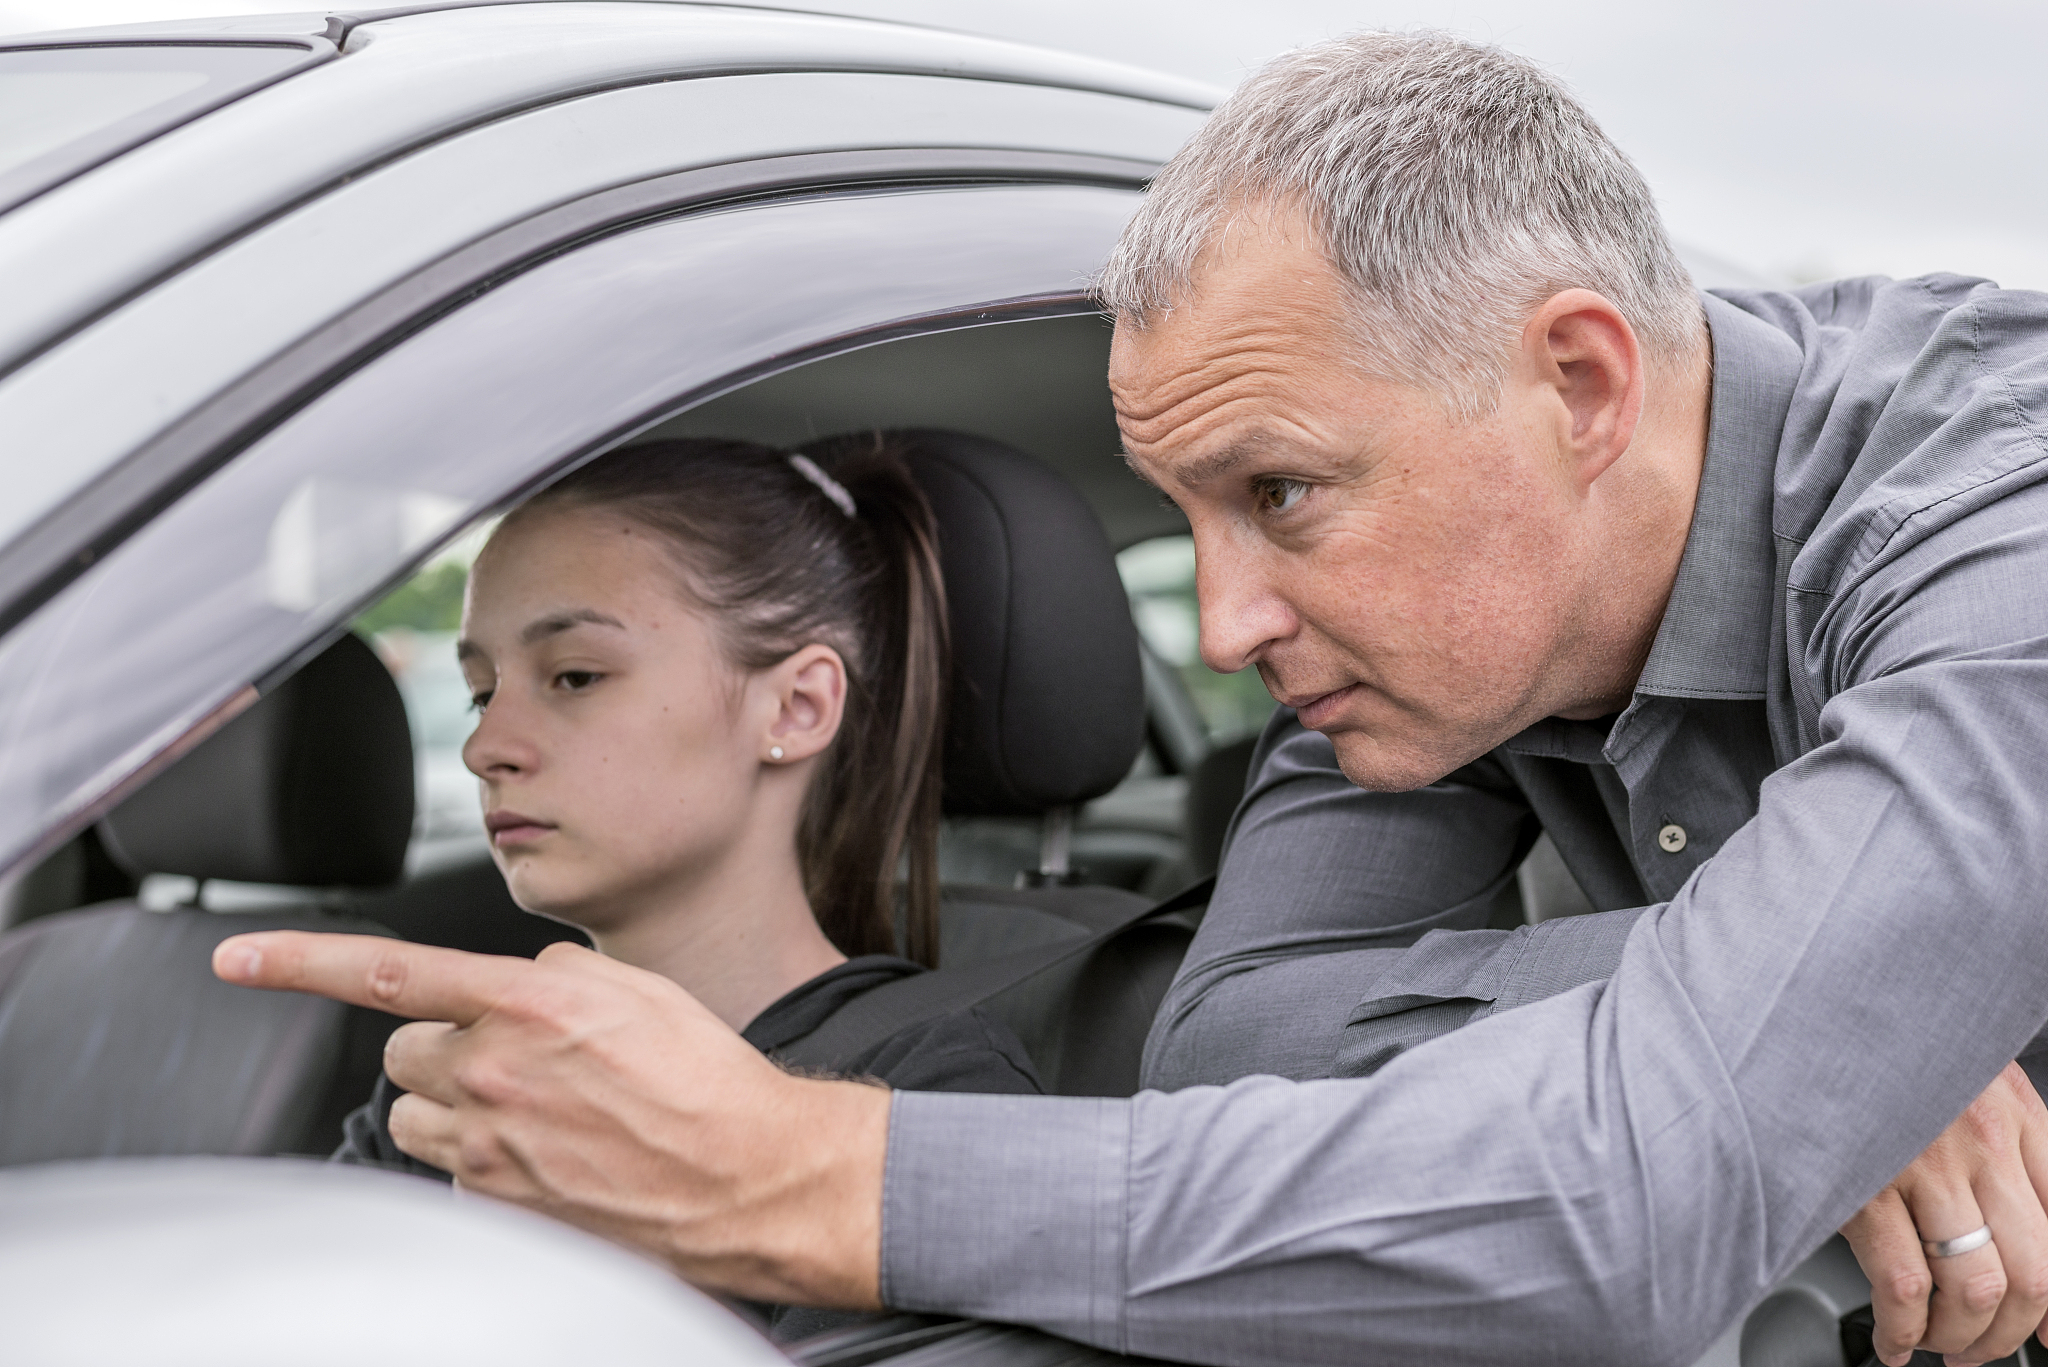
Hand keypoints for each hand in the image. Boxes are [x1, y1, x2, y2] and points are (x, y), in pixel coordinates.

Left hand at [213, 931, 888, 1307]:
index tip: (237, 959)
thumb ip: (553, 974)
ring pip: (416, 1112)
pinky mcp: (496, 1203)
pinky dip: (487, 1157)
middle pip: (403, 1049)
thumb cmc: (705, 1079)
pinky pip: (453, 1169)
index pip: (386, 972)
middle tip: (512, 1055)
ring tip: (534, 1108)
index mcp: (526, 1004)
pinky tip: (553, 1153)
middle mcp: (494, 1073)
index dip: (299, 962)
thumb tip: (513, 984)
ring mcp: (488, 1145)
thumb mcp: (637, 988)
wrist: (746, 1174)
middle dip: (442, 1044)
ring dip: (455, 1101)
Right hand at [1841, 1062, 2047, 1365]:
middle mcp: (1982, 1143)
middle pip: (2031, 1277)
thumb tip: (2038, 1273)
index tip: (2041, 1331)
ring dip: (1959, 1339)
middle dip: (2006, 1335)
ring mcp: (1924, 1165)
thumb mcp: (1971, 1082)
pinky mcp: (1864, 1183)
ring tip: (1938, 1345)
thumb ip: (2016, 1159)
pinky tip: (1893, 1337)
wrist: (1818, 1008)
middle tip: (1979, 1349)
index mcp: (2016, 1116)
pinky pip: (1904, 1284)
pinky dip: (1903, 1329)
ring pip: (1975, 1288)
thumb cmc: (1888, 1048)